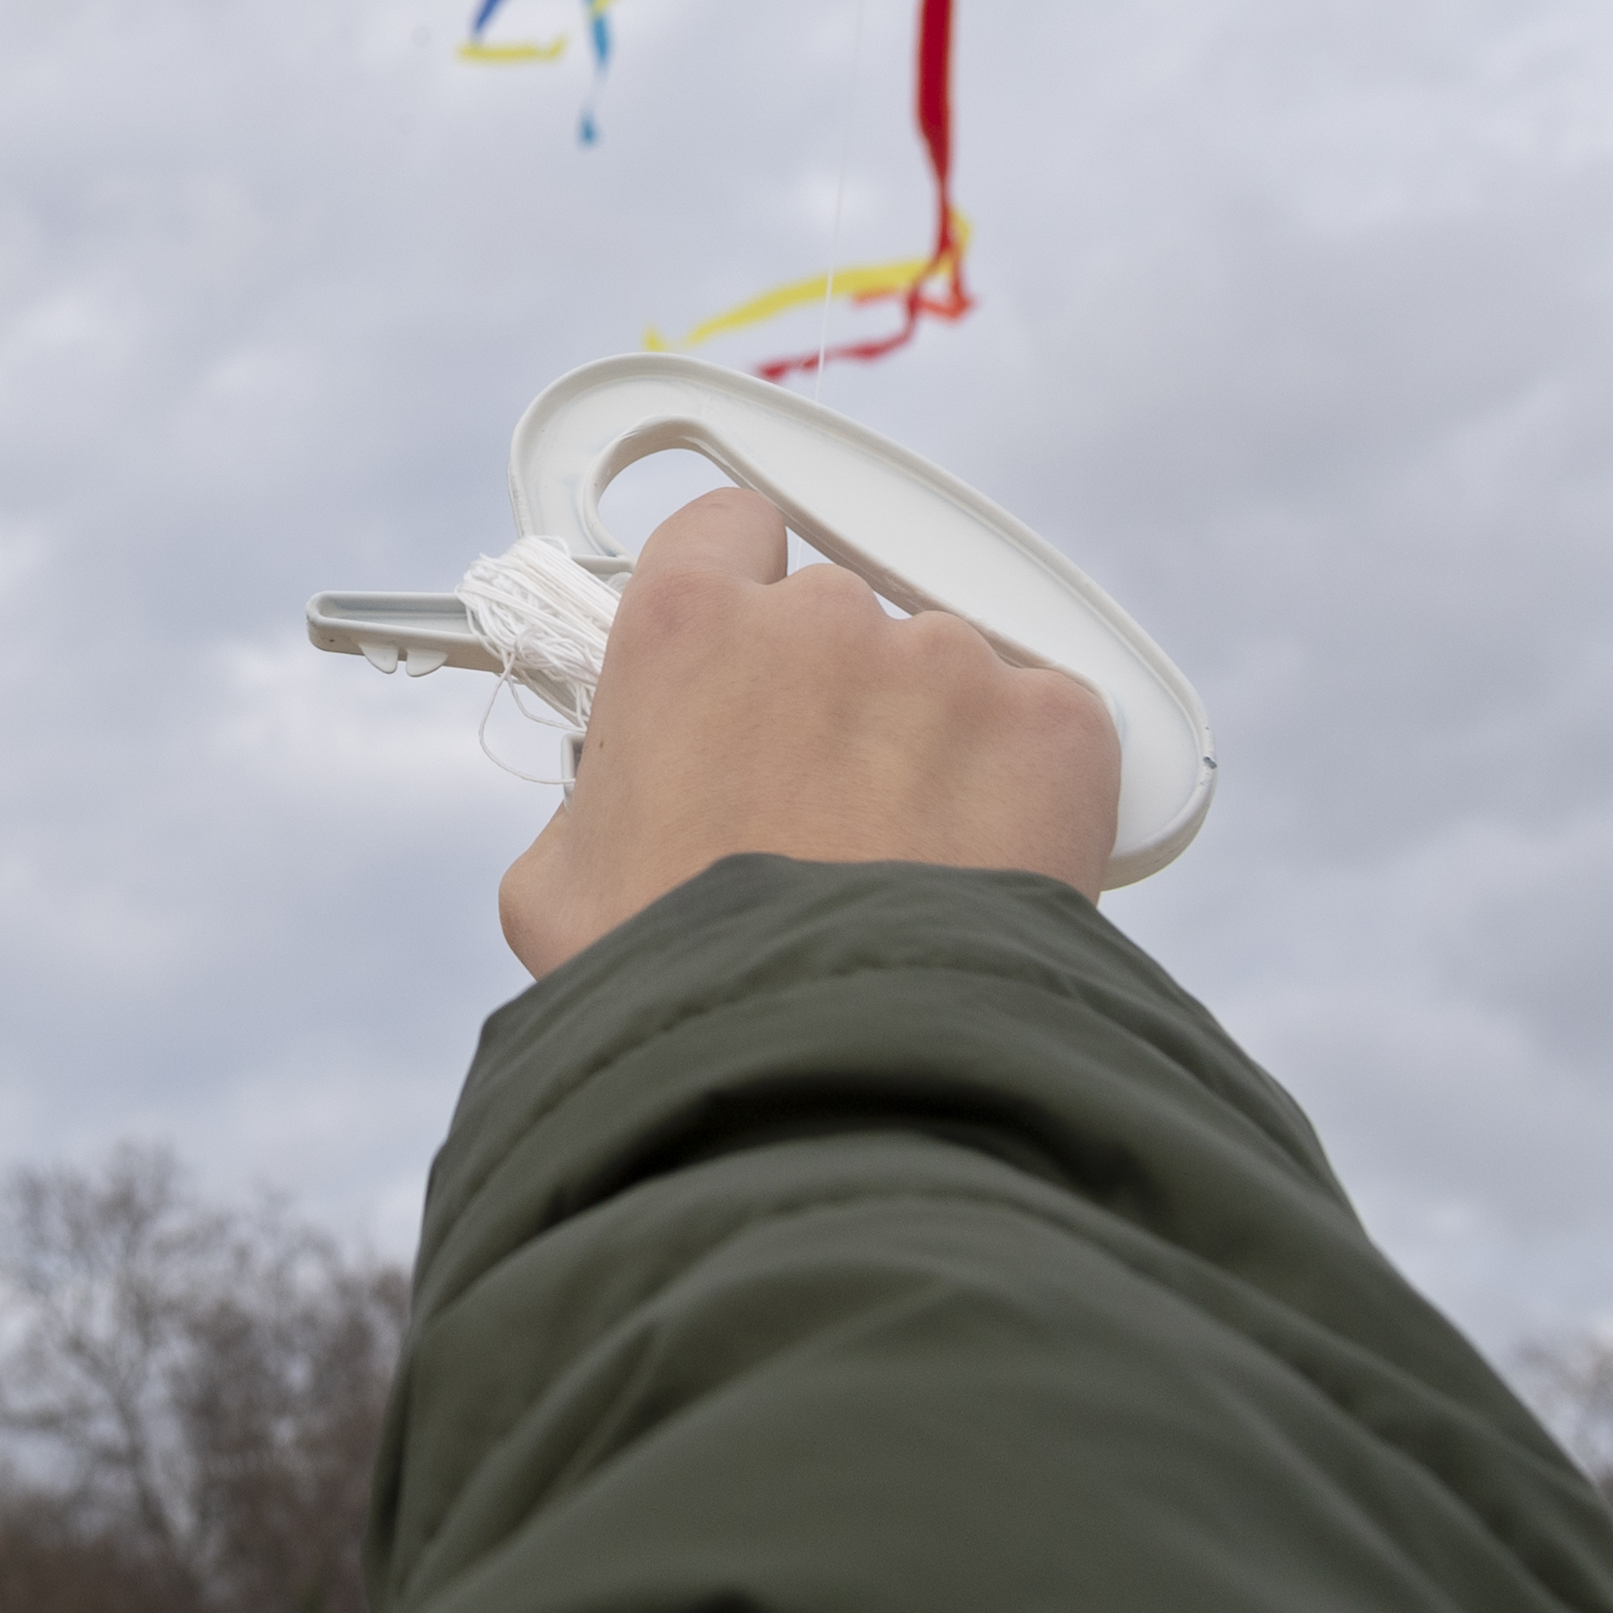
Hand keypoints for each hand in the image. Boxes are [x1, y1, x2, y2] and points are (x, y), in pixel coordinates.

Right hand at [496, 481, 1120, 975]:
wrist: (834, 1083)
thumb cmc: (683, 994)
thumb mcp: (557, 886)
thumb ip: (597, 791)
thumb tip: (624, 793)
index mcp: (687, 627)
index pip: (727, 530)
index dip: (740, 593)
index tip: (752, 656)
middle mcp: (822, 619)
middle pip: (843, 613)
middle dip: (839, 693)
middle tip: (826, 809)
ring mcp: (950, 665)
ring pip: (948, 674)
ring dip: (933, 744)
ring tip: (914, 867)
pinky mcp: (1055, 727)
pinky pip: (1048, 729)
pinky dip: (1029, 788)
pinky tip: (990, 871)